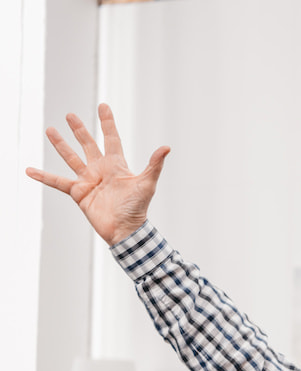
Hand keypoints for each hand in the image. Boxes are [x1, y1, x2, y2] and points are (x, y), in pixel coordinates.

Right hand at [26, 103, 169, 245]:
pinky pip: (57, 181)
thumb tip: (166, 147)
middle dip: (80, 130)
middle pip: (88, 145)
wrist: (125, 230)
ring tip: (50, 130)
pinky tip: (30, 170)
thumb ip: (154, 165)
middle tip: (70, 115)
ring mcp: (88, 180)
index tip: (103, 107)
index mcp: (116, 165)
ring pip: (71, 158)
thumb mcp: (146, 184)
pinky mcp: (78, 193)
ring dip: (61, 145)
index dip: (107, 123)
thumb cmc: (137, 208)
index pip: (111, 138)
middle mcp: (101, 170)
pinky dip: (44, 176)